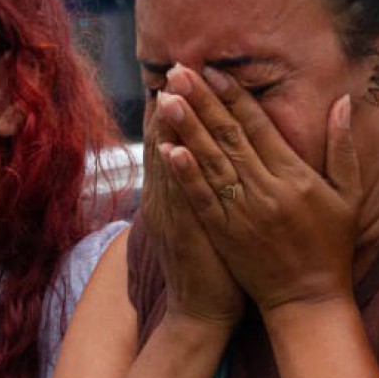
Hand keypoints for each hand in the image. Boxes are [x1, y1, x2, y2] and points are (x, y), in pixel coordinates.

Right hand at [142, 97, 243, 328]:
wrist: (201, 311)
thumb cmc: (211, 264)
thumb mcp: (201, 219)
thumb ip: (202, 184)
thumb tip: (206, 152)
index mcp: (176, 191)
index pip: (175, 140)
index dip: (179, 107)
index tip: (186, 74)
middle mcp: (169, 197)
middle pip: (168, 143)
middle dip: (175, 105)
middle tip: (176, 67)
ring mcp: (173, 214)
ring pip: (167, 164)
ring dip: (169, 129)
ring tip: (170, 91)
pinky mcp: (182, 233)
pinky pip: (176, 196)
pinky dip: (172, 171)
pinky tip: (170, 146)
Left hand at [154, 65, 359, 311]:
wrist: (308, 300)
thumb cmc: (331, 246)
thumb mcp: (348, 195)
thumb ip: (343, 147)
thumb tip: (342, 102)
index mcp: (295, 176)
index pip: (259, 127)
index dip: (234, 97)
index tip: (213, 71)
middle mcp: (267, 191)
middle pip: (228, 137)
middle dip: (201, 101)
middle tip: (177, 72)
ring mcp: (243, 213)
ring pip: (210, 162)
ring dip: (186, 128)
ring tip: (166, 99)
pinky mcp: (225, 234)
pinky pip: (202, 198)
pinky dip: (184, 174)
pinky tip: (168, 150)